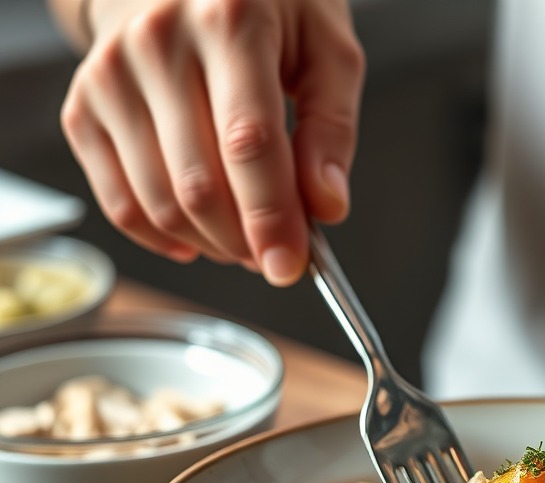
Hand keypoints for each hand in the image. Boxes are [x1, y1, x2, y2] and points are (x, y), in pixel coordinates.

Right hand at [60, 0, 363, 284]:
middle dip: (245, 242)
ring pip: (160, 204)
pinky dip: (165, 238)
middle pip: (199, 186)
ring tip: (245, 237)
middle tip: (275, 252)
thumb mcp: (325, 46)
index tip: (291, 266)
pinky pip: (120, 204)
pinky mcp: (84, 107)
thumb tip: (326, 206)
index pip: (248, 144)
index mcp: (229, 20)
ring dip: (211, 245)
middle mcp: (157, 42)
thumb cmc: (263, 8)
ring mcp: (110, 75)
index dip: (271, 218)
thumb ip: (332, 128)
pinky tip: (199, 237)